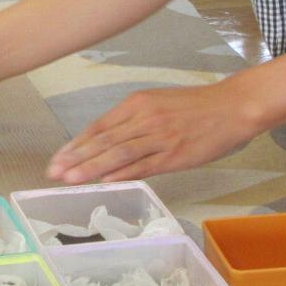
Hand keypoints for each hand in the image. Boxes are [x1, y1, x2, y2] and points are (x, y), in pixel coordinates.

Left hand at [47, 80, 265, 183]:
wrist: (232, 107)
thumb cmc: (195, 106)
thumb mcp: (158, 103)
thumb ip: (132, 121)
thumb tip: (104, 141)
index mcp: (138, 103)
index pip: (99, 126)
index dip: (76, 144)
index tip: (57, 158)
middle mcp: (145, 118)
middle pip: (103, 140)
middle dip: (75, 158)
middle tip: (53, 172)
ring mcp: (160, 138)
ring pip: (119, 154)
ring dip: (92, 168)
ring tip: (70, 179)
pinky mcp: (175, 155)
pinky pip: (143, 167)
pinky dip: (122, 174)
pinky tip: (105, 182)